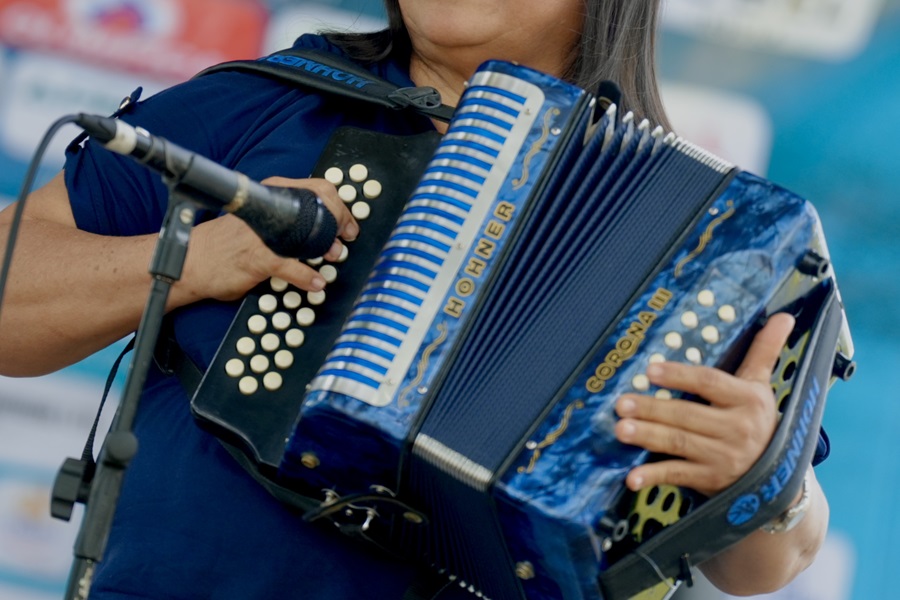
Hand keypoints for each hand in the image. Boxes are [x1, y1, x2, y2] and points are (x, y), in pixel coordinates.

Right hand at [178, 177, 357, 302]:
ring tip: (335, 256)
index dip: (340, 205)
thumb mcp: (258, 220)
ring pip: (307, 234)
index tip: (348, 224)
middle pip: (319, 204)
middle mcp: (268, 208)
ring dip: (327, 247)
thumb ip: (284, 219)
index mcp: (271, 195)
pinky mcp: (256, 257)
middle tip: (347, 239)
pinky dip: (305, 276)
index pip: (317, 187)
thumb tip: (321, 227)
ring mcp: (262, 233)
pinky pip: (288, 266)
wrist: (192, 261)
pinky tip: (316, 283)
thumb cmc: (227, 243)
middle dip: (340, 222)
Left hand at [613, 313, 795, 496]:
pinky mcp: (711, 481)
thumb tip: (783, 315)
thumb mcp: (761, 386)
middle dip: (652, 409)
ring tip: (620, 429)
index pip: (709, 383)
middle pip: (687, 415)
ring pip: (679, 443)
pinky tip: (632, 477)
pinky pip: (678, 476)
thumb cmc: (758, 420)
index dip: (679, 376)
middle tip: (621, 403)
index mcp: (748, 400)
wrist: (776, 477)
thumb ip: (764, 351)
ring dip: (647, 436)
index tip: (650, 370)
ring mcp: (724, 458)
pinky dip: (654, 476)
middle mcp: (738, 429)